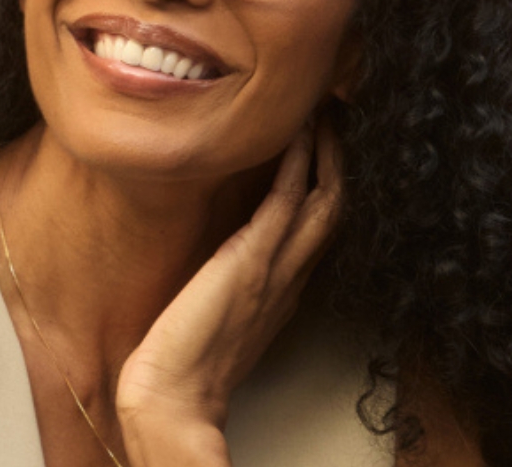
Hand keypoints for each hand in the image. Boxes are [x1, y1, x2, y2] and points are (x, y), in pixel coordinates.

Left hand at [116, 120, 342, 466]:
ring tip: (326, 116)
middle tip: (338, 122)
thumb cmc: (189, 359)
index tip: (325, 150)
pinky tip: (299, 134)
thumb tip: (231, 262)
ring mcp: (276, 267)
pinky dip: (296, 164)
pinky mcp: (251, 259)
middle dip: (340, 161)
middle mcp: (291, 276)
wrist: (172, 395)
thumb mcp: (226, 314)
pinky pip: (285, 201)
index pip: (319, 228)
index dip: (329, 185)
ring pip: (324, 200)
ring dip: (328, 153)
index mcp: (285, 288)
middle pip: (334, 208)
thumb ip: (239, 285)